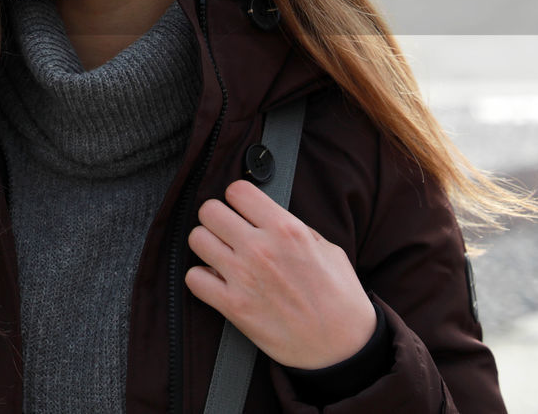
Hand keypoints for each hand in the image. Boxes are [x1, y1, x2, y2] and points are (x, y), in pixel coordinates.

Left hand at [185, 180, 376, 369]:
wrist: (343, 348)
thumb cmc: (340, 299)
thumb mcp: (327, 249)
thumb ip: (294, 228)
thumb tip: (267, 215)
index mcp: (286, 229)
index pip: (237, 190)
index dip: (237, 199)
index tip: (241, 210)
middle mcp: (261, 248)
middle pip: (209, 211)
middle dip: (216, 218)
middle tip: (227, 231)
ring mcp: (244, 277)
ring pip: (196, 239)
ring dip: (207, 246)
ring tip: (221, 255)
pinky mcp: (233, 306)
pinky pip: (193, 278)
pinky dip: (202, 279)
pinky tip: (217, 281)